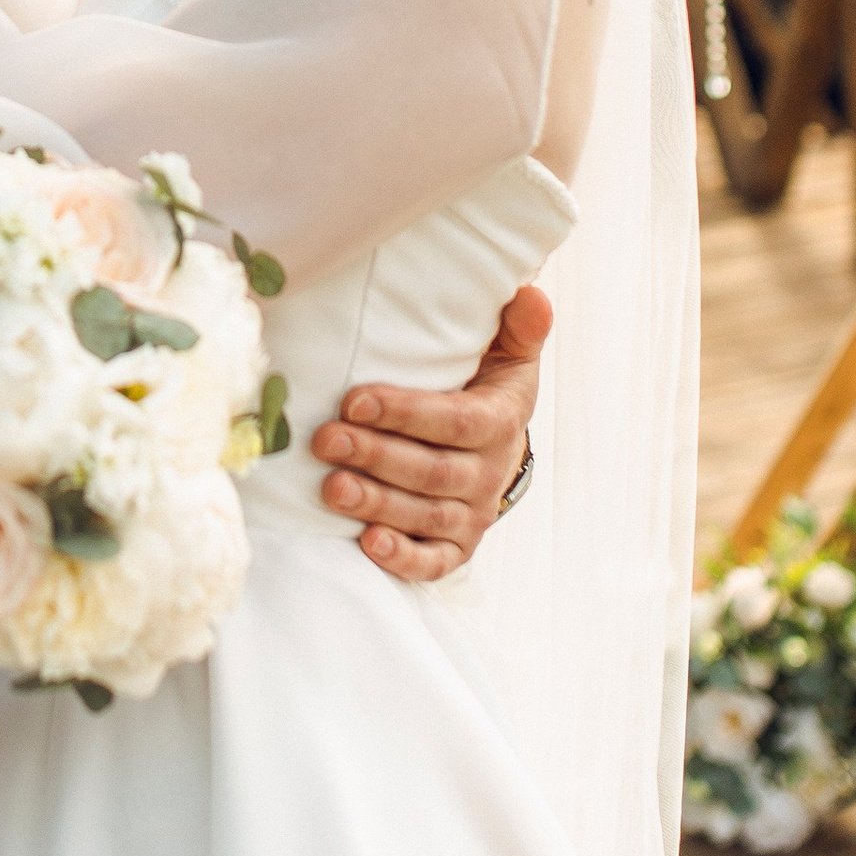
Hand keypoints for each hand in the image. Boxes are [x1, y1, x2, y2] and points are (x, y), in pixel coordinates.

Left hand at [313, 280, 548, 585]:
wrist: (497, 447)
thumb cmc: (484, 386)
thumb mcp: (506, 353)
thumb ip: (517, 326)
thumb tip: (531, 295)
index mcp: (498, 420)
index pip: (454, 421)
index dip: (406, 413)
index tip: (354, 400)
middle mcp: (488, 472)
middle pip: (432, 471)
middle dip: (376, 456)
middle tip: (325, 440)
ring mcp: (474, 513)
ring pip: (426, 515)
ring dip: (377, 504)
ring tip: (331, 488)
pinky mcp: (456, 546)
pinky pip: (434, 561)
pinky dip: (403, 558)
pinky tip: (368, 544)